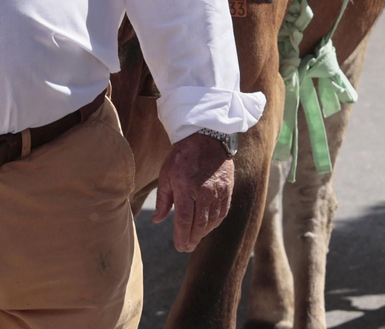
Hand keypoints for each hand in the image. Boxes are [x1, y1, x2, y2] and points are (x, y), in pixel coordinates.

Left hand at [152, 132, 233, 252]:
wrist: (206, 137)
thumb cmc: (182, 156)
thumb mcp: (166, 174)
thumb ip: (163, 199)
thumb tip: (157, 220)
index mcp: (186, 186)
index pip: (184, 219)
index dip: (182, 236)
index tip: (179, 247)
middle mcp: (204, 191)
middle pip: (200, 223)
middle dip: (192, 239)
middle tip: (186, 248)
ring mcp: (218, 190)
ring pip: (212, 220)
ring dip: (203, 233)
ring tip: (195, 239)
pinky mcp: (227, 189)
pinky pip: (223, 212)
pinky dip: (215, 223)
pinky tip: (208, 227)